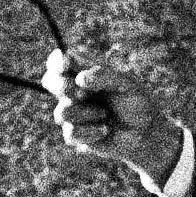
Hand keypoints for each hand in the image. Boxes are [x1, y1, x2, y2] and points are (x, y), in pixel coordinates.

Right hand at [41, 49, 182, 186]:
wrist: (145, 133)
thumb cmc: (136, 102)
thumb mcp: (126, 83)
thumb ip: (104, 76)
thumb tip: (79, 78)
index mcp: (83, 72)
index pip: (59, 61)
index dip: (57, 61)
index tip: (67, 63)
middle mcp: (73, 91)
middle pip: (50, 81)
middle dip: (64, 87)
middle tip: (83, 93)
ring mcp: (72, 113)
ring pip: (62, 111)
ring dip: (86, 112)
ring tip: (104, 113)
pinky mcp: (74, 136)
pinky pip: (71, 133)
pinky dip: (91, 131)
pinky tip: (105, 130)